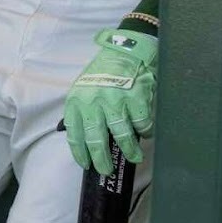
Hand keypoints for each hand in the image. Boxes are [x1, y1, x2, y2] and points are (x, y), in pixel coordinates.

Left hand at [64, 28, 157, 175]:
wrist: (124, 52)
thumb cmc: (103, 74)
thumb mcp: (83, 89)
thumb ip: (83, 112)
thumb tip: (85, 141)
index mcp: (77, 101)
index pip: (75, 134)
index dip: (81, 153)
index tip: (87, 165)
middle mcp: (93, 102)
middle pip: (96, 139)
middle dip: (102, 159)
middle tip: (107, 170)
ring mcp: (115, 100)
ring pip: (121, 135)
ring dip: (129, 150)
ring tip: (134, 157)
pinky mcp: (135, 98)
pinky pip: (141, 123)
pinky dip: (145, 131)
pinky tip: (146, 133)